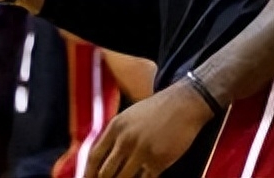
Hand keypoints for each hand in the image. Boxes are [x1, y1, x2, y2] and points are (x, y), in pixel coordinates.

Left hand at [86, 77, 215, 176]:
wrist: (185, 103)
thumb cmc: (159, 108)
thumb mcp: (130, 115)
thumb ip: (116, 134)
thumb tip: (105, 156)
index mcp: (116, 126)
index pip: (93, 157)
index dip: (88, 173)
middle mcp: (126, 139)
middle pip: (105, 172)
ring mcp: (142, 151)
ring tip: (129, 177)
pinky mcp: (158, 160)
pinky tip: (145, 176)